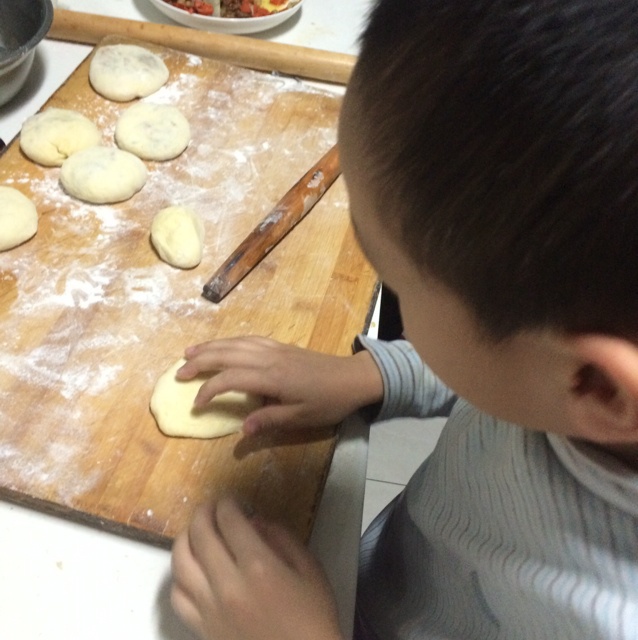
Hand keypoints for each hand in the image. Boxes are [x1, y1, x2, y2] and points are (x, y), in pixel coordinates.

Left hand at [171, 498, 343, 639]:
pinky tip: (190, 569)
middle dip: (203, 513)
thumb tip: (254, 522)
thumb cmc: (313, 617)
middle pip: (200, 536)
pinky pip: (178, 596)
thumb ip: (282, 539)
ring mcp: (210, 608)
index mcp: (258, 567)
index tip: (230, 500)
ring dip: (185, 539)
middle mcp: (228, 584)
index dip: (227, 504)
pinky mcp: (202, 628)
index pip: (229, 521)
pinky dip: (179, 576)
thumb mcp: (310, 569)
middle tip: (210, 507)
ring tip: (195, 531)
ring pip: (180, 563)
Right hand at [176, 336, 382, 434]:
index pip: (231, 379)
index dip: (210, 390)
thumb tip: (241, 430)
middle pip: (227, 354)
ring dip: (211, 346)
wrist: (352, 377)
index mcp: (272, 378)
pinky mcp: (281, 346)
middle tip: (178, 372)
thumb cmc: (328, 402)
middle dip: (200, 362)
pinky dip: (231, 341)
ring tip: (189, 353)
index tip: (196, 404)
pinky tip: (223, 345)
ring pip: (236, 343)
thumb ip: (269, 420)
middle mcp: (269, 358)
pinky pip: (249, 339)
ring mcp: (274, 349)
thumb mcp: (301, 418)